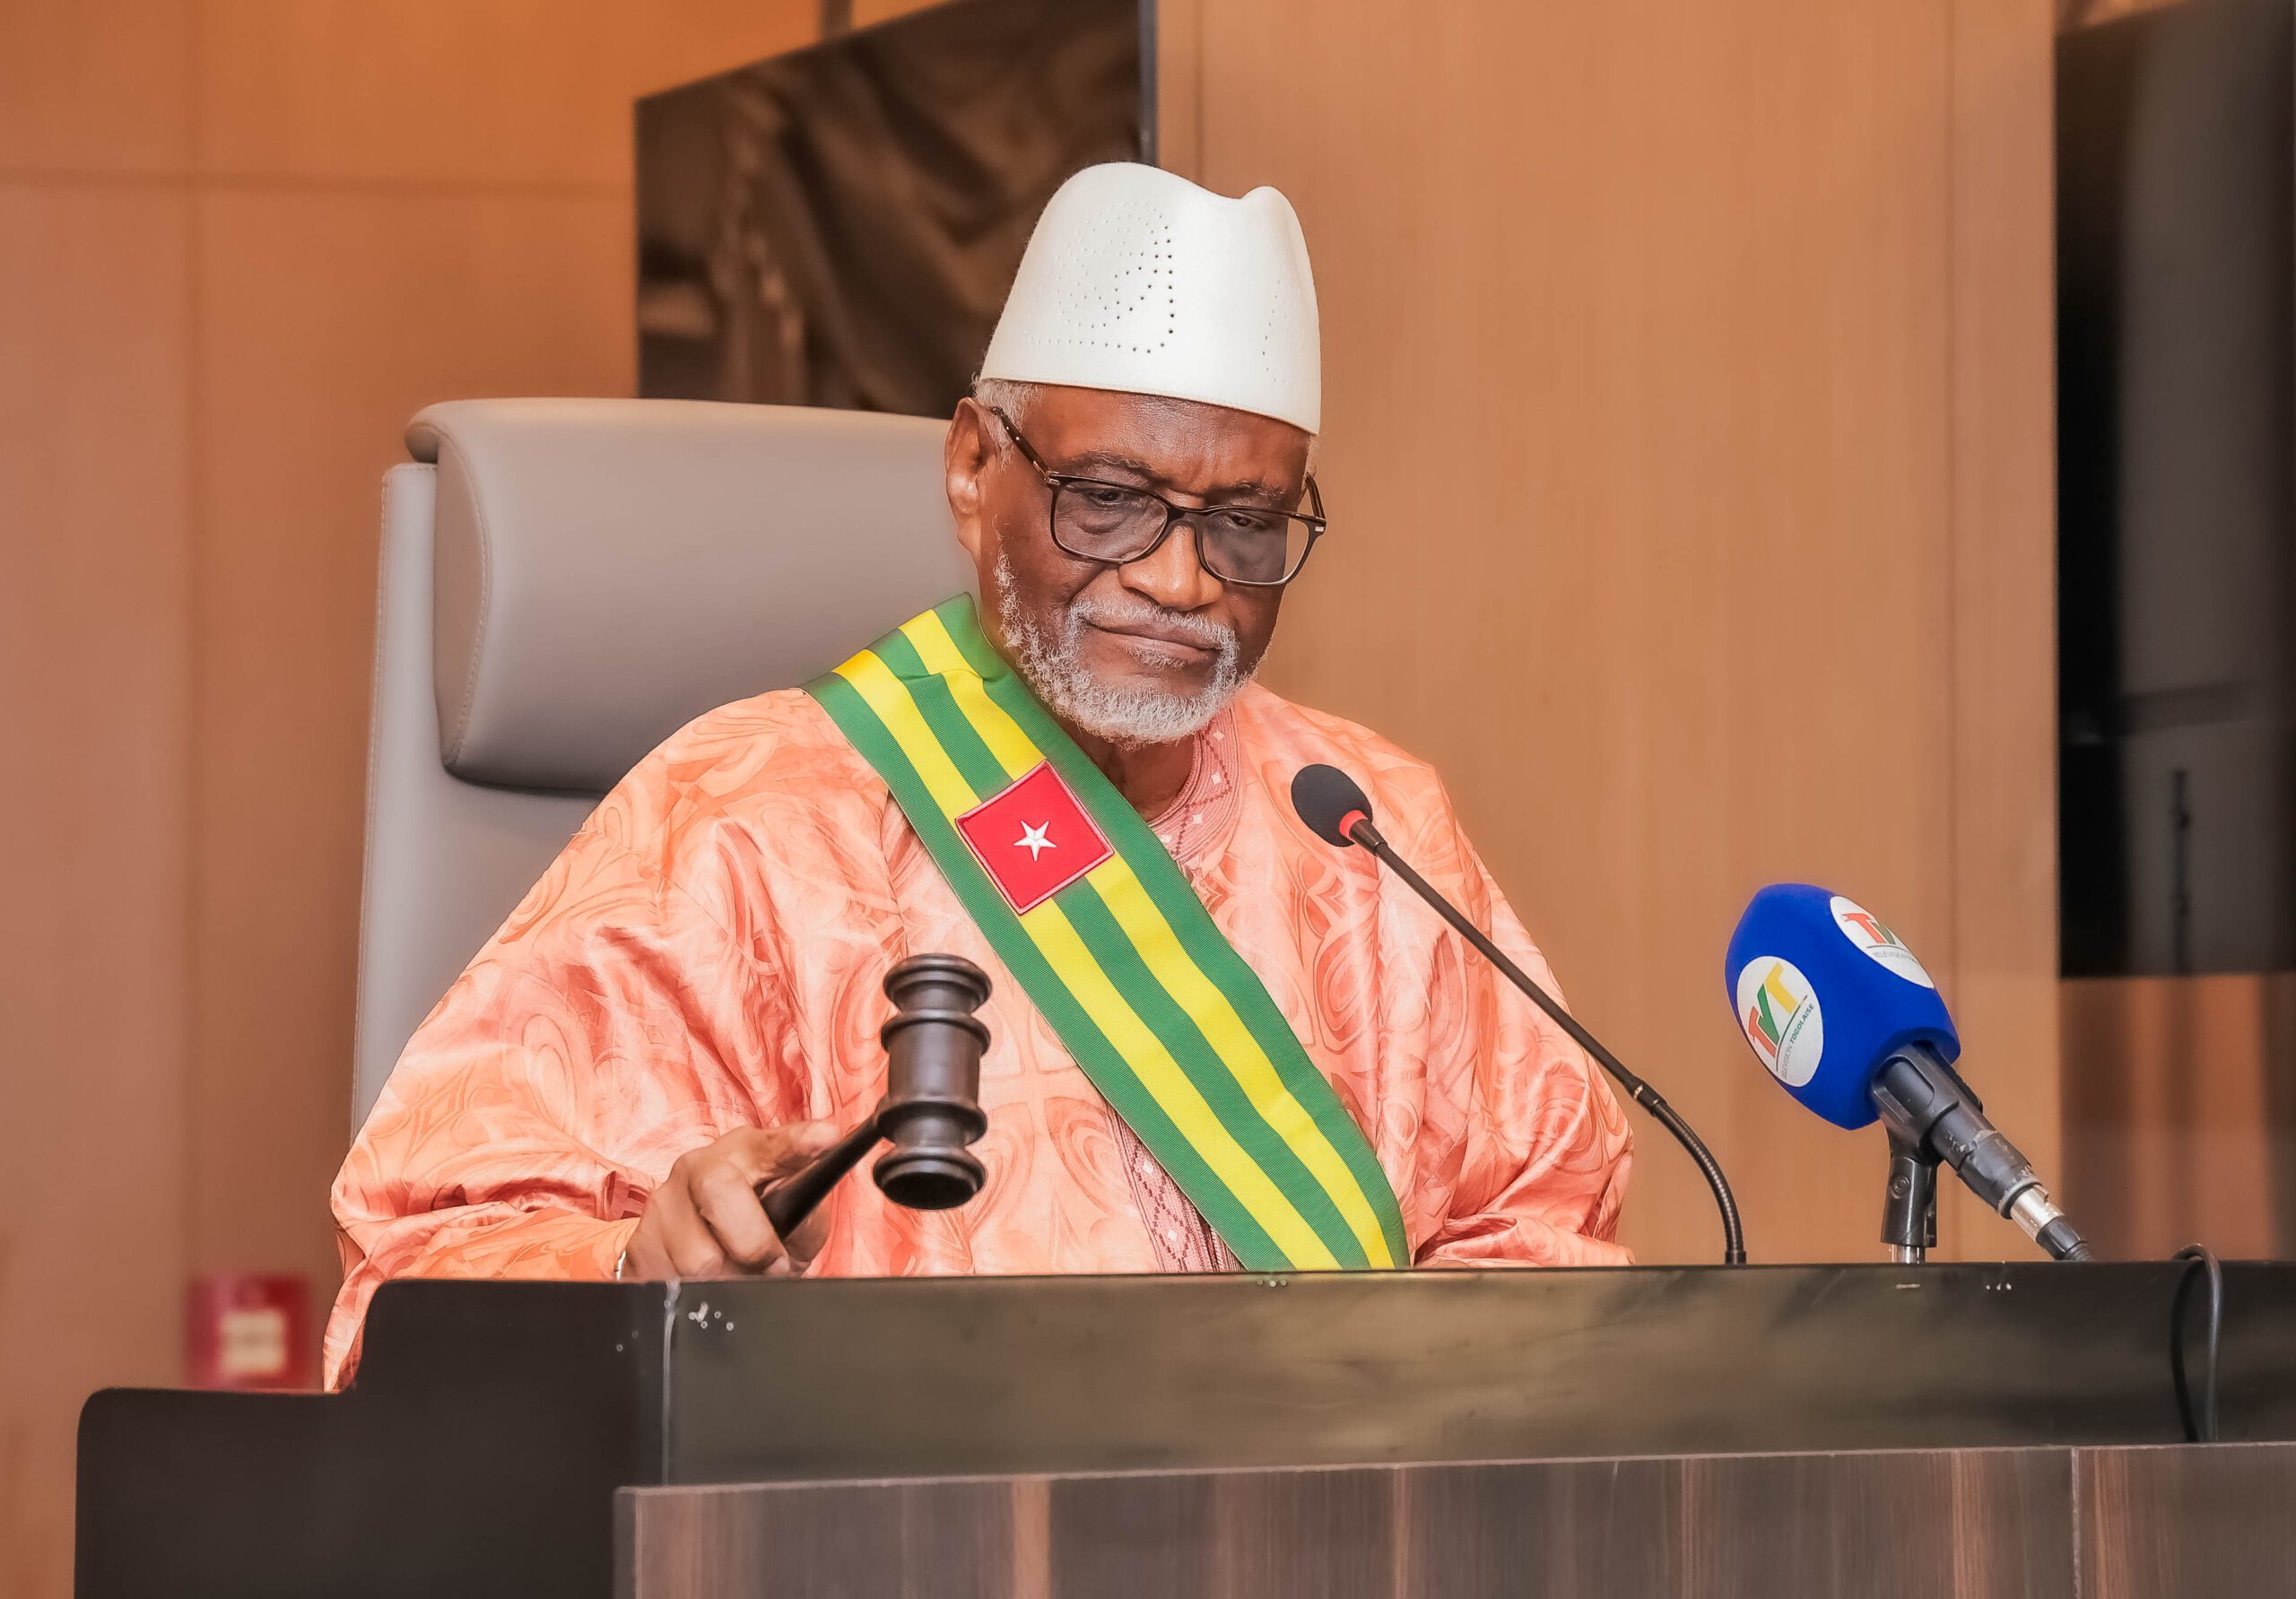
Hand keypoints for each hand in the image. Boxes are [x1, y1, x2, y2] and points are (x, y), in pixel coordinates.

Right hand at [624, 1121, 841, 1278]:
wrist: (694, 1257)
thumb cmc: (757, 1231)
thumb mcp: (794, 1225)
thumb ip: (808, 1216)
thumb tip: (805, 1212)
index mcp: (749, 1153)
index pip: (776, 1143)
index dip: (801, 1141)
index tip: (826, 1137)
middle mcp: (701, 1165)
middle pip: (719, 1191)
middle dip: (753, 1242)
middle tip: (772, 1264)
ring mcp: (665, 1201)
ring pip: (697, 1253)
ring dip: (729, 1279)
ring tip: (737, 1274)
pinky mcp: (640, 1242)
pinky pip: (672, 1279)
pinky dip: (699, 1293)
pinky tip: (707, 1281)